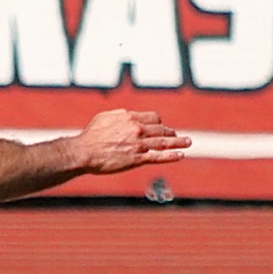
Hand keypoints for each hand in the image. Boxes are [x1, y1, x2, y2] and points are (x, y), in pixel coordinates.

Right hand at [71, 108, 189, 174]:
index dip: (159, 123)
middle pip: (161, 129)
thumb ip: (120, 115)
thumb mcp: (105, 117)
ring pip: (163, 142)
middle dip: (171, 132)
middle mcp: (137, 129)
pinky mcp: (137, 159)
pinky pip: (158, 157)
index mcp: (130, 117)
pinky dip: (171, 156)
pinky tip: (180, 155)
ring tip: (188, 142)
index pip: (153, 118)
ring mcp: (139, 144)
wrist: (84, 152)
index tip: (161, 127)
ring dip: (178, 142)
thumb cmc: (90, 136)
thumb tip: (129, 115)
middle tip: (178, 136)